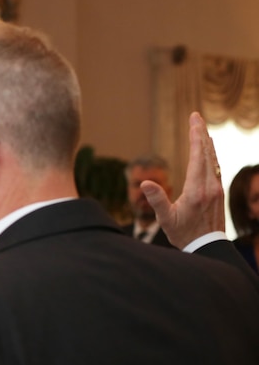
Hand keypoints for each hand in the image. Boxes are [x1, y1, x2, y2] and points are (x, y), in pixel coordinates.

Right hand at [144, 112, 225, 246]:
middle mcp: (210, 186)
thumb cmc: (183, 234)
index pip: (197, 156)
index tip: (193, 120)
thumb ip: (157, 200)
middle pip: (207, 153)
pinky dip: (210, 155)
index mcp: (196, 190)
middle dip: (201, 133)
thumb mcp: (166, 219)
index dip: (196, 136)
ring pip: (213, 159)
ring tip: (202, 130)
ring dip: (207, 143)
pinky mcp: (218, 192)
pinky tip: (208, 152)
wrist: (206, 246)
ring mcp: (216, 188)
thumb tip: (145, 183)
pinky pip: (214, 168)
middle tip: (196, 117)